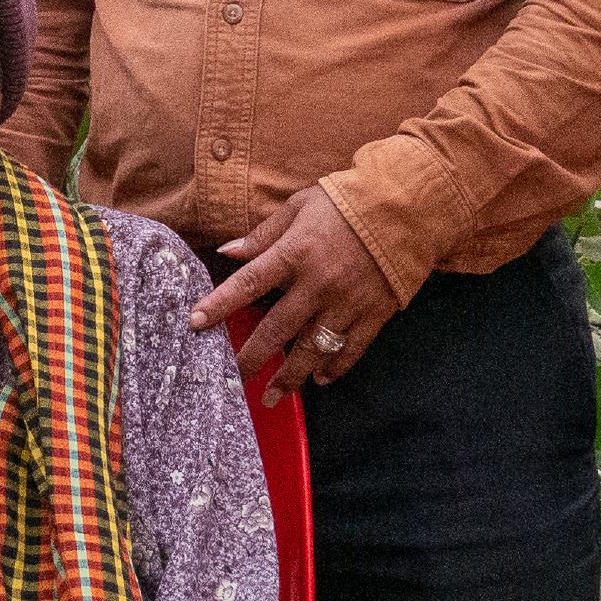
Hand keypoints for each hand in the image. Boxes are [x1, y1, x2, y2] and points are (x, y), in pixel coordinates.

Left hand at [189, 186, 398, 404]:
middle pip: (277, 329)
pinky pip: (351, 349)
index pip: (249, 283)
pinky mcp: (374, 313)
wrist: (404, 208)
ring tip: (272, 396)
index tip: (196, 324)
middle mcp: (318, 283)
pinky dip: (335, 368)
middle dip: (252, 358)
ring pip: (313, 349)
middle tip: (233, 379)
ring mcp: (348, 302)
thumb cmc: (345, 203)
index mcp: (295, 253)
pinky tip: (321, 379)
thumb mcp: (299, 207)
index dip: (220, 305)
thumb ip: (262, 235)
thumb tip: (227, 251)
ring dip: (291, 376)